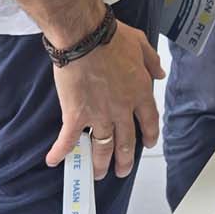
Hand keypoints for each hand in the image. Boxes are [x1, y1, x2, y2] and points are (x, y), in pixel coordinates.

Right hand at [47, 21, 165, 178]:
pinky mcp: (76, 115)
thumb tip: (160, 73)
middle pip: (127, 142)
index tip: (149, 144)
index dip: (150, 135)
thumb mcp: (142, 45)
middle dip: (125, 160)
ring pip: (102, 147)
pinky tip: (54, 161)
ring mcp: (99, 115)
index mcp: (140, 92)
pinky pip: (68, 139)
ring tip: (99, 175)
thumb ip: (152, 62)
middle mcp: (123, 109)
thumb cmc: (113, 38)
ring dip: (100, 163)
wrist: (85, 39)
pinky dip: (60, 152)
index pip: (150, 121)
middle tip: (123, 171)